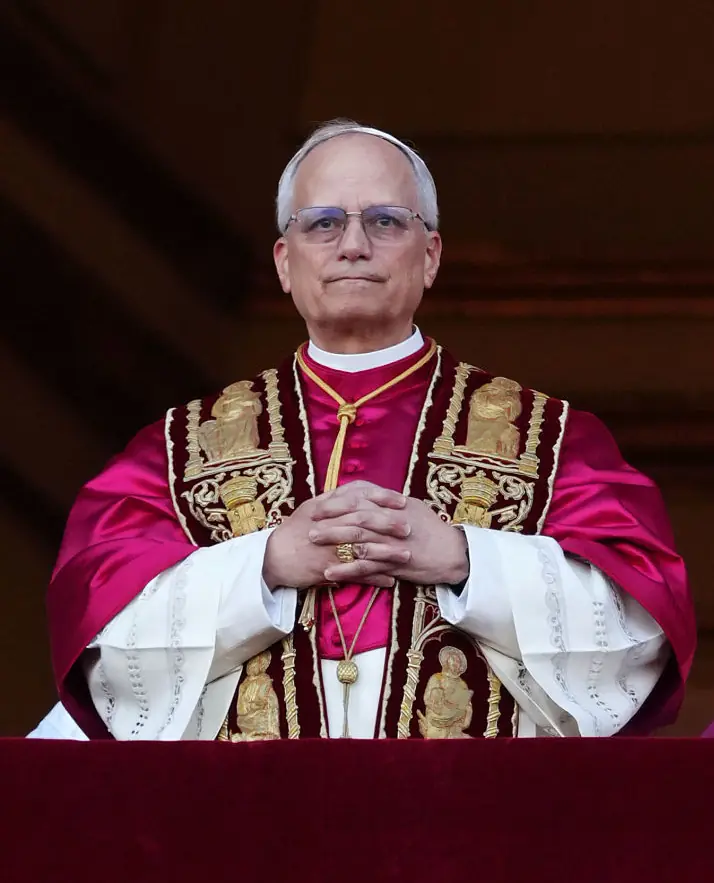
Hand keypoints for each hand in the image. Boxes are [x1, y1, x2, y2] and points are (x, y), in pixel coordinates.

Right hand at [262, 481, 409, 589]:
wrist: (273, 556)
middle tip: (410, 528)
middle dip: (389, 524)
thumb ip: (335, 498)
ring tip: (407, 556)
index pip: (359, 497)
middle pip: (364, 522)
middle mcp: (329, 525)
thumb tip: (358, 489)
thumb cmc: (294, 530)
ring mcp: (328, 548)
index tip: (402, 501)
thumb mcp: (311, 507)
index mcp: (326, 507)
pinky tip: (390, 580)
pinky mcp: (327, 570)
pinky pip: (354, 574)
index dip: (382, 498)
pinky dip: (373, 578)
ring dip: (387, 553)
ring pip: (363, 548)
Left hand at [311, 493, 468, 586]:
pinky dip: (347, 570)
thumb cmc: (432, 529)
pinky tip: (329, 572)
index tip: (319, 504)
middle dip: (330, 519)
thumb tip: (365, 492)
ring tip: (313, 542)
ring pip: (359, 540)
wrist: (453, 554)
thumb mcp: (412, 508)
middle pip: (356, 517)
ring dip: (334, 541)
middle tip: (309, 522)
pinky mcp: (394, 565)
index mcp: (395, 506)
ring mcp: (393, 544)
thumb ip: (388, 501)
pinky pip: (367, 567)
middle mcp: (393, 522)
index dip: (338, 502)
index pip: (362, 499)